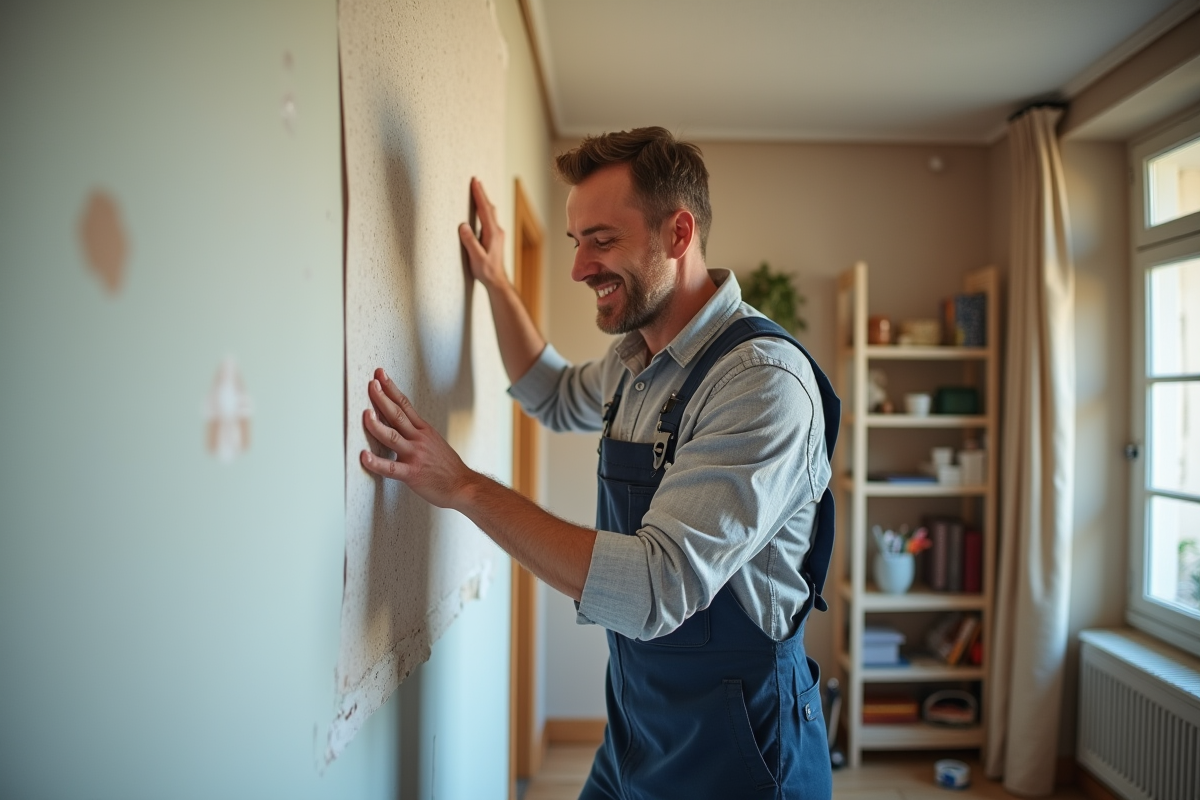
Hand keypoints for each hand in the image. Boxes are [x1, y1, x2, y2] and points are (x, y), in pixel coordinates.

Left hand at [360, 368, 473, 508]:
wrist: (463, 485)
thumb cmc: (447, 467)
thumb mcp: (434, 442)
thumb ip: (417, 433)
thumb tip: (401, 424)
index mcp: (424, 430)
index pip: (405, 405)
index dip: (391, 389)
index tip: (380, 375)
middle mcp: (419, 439)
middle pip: (397, 414)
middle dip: (382, 398)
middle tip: (372, 383)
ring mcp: (415, 455)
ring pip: (392, 436)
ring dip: (377, 424)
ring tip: (365, 414)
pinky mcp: (412, 473)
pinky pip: (391, 467)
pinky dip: (376, 462)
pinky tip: (364, 457)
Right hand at [458, 177, 507, 289]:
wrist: (497, 281)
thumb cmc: (486, 271)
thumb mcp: (476, 258)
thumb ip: (470, 242)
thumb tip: (463, 226)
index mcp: (492, 234)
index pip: (485, 210)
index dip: (479, 195)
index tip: (475, 182)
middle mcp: (497, 231)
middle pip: (489, 208)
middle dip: (482, 193)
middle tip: (476, 180)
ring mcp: (498, 234)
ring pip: (491, 213)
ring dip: (484, 201)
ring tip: (478, 190)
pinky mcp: (495, 238)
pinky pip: (490, 219)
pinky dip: (485, 210)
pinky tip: (482, 210)